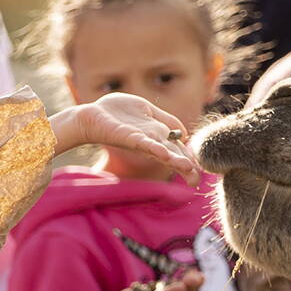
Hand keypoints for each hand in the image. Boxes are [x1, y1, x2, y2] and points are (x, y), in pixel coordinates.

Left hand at [50, 94, 200, 183]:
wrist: (92, 115)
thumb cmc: (117, 112)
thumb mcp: (147, 110)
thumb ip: (166, 119)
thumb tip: (184, 134)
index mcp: (158, 135)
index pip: (178, 149)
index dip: (189, 159)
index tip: (198, 172)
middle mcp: (151, 141)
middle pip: (172, 154)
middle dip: (184, 166)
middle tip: (195, 181)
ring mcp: (140, 140)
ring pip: (161, 151)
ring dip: (174, 160)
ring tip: (187, 168)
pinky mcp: (128, 137)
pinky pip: (144, 143)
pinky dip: (154, 148)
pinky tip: (164, 153)